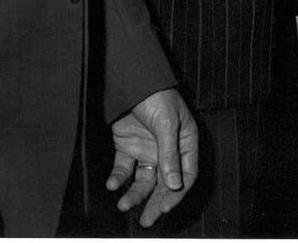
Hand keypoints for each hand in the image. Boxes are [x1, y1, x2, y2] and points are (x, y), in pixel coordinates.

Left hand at [107, 88, 198, 226]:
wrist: (130, 77)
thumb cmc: (156, 95)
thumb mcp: (166, 124)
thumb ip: (169, 155)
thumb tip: (173, 185)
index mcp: (184, 142)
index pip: (185, 175)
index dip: (176, 193)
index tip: (164, 206)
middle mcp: (167, 149)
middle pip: (164, 183)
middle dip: (155, 202)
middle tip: (147, 220)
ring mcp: (147, 148)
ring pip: (143, 180)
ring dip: (134, 194)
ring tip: (123, 205)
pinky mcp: (128, 146)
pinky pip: (124, 168)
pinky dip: (119, 178)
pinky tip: (113, 184)